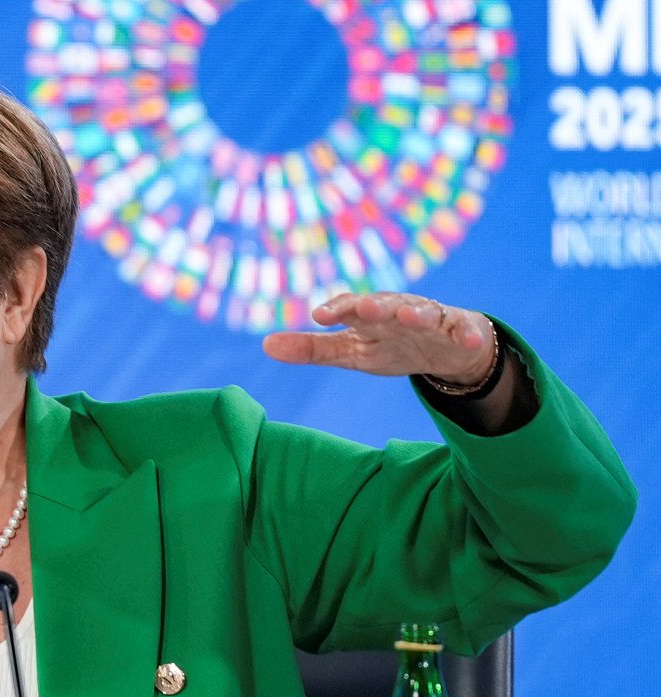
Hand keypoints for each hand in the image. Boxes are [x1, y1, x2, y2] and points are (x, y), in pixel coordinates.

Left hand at [262, 292, 495, 384]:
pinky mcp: (461, 329)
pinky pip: (465, 330)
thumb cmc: (390, 345)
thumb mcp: (350, 352)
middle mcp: (398, 311)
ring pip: (424, 312)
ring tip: (409, 317)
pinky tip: (471, 340)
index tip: (319, 316)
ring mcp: (431, 318)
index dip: (336, 310)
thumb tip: (265, 345)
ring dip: (417, 313)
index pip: (349, 308)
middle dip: (376, 305)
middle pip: (386, 304)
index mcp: (369, 316)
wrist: (444, 350)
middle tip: (364, 308)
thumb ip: (311, 349)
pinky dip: (468, 334)